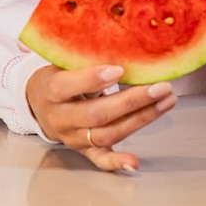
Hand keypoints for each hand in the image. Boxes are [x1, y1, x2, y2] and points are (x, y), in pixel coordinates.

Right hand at [26, 64, 177, 172]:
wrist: (38, 103)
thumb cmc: (58, 76)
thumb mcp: (63, 61)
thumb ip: (86, 56)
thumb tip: (124, 43)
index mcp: (52, 91)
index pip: (69, 86)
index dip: (93, 79)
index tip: (119, 69)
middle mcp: (61, 118)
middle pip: (96, 114)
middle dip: (132, 101)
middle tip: (160, 87)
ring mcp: (73, 137)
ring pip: (107, 133)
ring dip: (141, 119)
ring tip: (166, 101)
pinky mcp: (83, 150)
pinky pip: (100, 159)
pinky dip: (117, 162)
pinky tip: (134, 163)